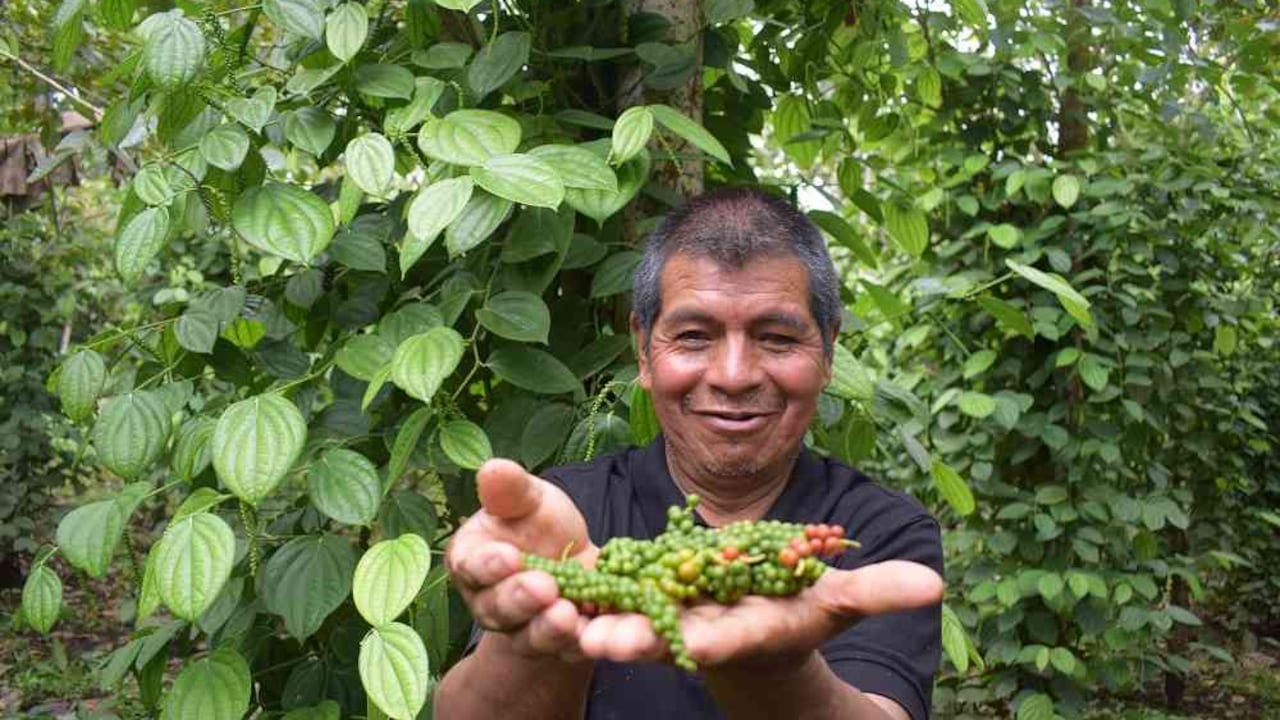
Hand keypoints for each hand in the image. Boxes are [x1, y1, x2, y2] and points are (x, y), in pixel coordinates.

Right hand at [445, 458, 596, 661]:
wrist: (571, 560)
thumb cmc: (537, 524)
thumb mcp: (528, 499)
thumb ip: (510, 490)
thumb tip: (492, 467)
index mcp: (473, 562)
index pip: (472, 567)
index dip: (488, 565)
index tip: (509, 556)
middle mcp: (491, 604)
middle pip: (498, 609)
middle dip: (520, 599)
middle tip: (543, 586)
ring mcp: (525, 630)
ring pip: (532, 636)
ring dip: (549, 628)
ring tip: (567, 614)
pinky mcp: (560, 647)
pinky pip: (568, 651)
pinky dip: (581, 644)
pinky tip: (594, 634)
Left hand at [575, 560, 944, 668]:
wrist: (752, 621)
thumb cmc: (803, 609)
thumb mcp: (837, 600)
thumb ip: (877, 591)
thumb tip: (937, 583)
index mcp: (748, 628)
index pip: (734, 639)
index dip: (717, 641)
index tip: (698, 647)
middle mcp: (701, 627)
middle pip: (667, 635)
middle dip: (638, 639)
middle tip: (602, 640)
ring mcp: (666, 613)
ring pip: (627, 616)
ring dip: (595, 618)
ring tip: (560, 618)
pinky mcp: (642, 595)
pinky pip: (607, 591)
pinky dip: (579, 589)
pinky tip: (543, 579)